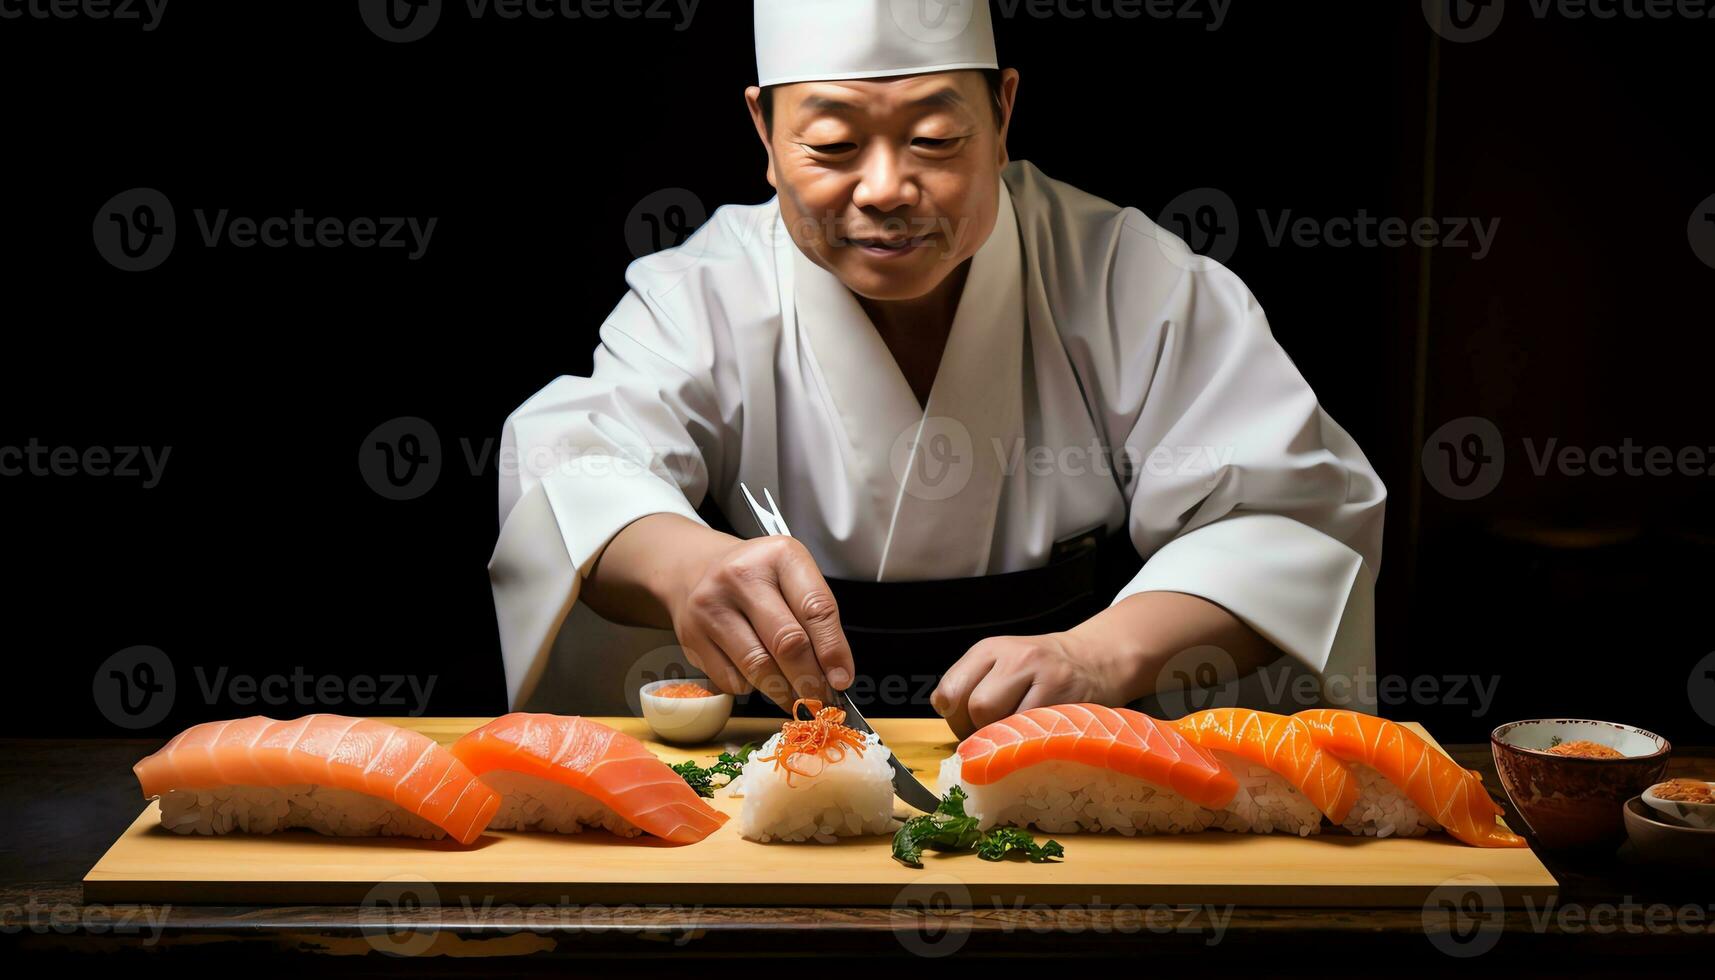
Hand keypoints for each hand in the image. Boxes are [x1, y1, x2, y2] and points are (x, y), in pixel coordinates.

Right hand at [665, 534, 854, 712]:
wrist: (697, 569)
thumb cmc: (758, 578)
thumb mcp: (793, 578)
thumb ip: (816, 618)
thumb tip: (834, 675)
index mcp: (779, 556)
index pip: (816, 609)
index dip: (833, 651)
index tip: (842, 679)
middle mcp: (741, 576)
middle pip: (787, 643)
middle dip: (811, 680)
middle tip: (823, 699)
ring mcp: (711, 606)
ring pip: (758, 667)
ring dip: (784, 691)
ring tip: (798, 698)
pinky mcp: (692, 636)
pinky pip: (731, 679)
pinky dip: (752, 688)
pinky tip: (761, 680)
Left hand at [930, 632, 1126, 739]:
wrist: (1093, 660)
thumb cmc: (1038, 671)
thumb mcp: (999, 665)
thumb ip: (969, 686)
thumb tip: (946, 715)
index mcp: (988, 649)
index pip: (951, 690)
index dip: (953, 717)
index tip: (966, 725)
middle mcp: (1015, 656)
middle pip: (977, 707)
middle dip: (980, 731)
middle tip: (993, 735)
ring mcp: (1044, 675)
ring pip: (1006, 722)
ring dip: (1004, 739)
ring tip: (1015, 735)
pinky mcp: (1067, 696)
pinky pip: (1034, 731)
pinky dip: (1029, 742)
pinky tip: (1037, 735)